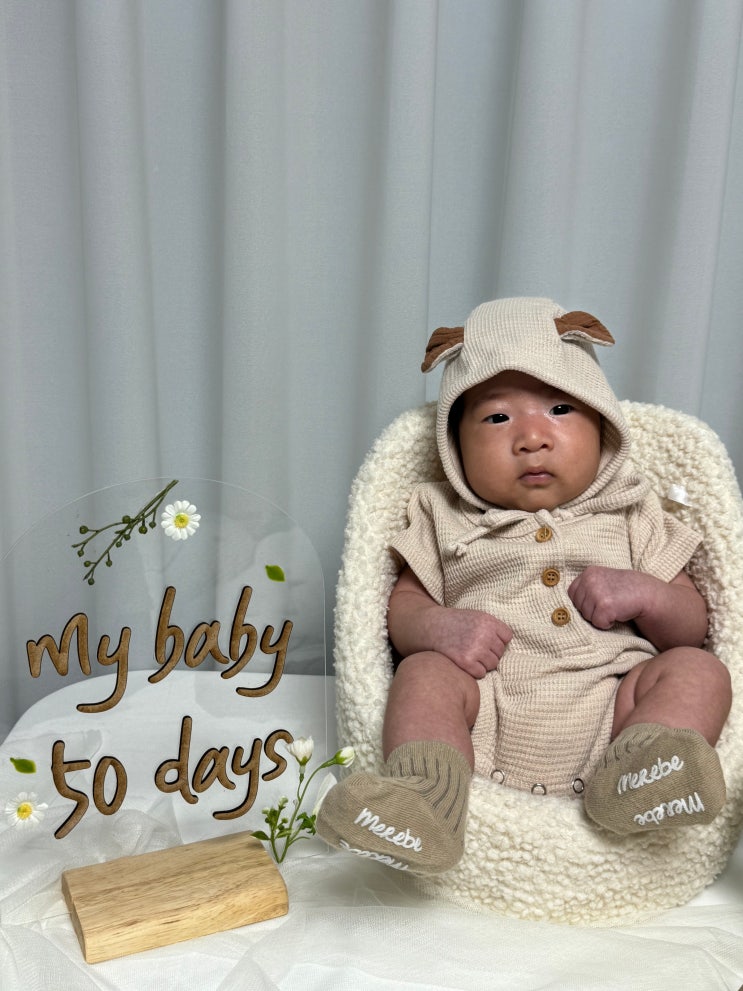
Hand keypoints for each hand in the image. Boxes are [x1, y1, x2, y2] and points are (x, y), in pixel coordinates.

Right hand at [388, 568, 511, 678]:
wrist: (427, 627)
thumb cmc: (452, 623)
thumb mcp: (474, 616)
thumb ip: (491, 628)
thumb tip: (507, 645)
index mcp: (487, 621)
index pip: (507, 637)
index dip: (497, 641)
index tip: (485, 640)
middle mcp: (484, 634)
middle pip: (500, 653)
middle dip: (489, 653)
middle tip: (473, 648)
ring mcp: (475, 649)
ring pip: (492, 665)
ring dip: (482, 663)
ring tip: (468, 655)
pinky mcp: (466, 662)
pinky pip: (481, 673)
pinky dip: (473, 671)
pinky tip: (463, 662)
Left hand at [568, 566, 648, 629]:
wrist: (647, 593)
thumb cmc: (623, 590)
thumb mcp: (602, 580)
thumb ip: (586, 587)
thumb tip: (565, 608)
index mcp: (588, 573)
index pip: (571, 594)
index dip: (584, 602)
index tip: (598, 601)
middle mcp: (590, 580)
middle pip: (578, 607)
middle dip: (592, 611)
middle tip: (609, 604)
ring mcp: (597, 593)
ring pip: (587, 617)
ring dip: (600, 617)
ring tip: (614, 608)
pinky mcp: (605, 606)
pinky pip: (598, 623)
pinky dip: (608, 624)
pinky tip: (618, 614)